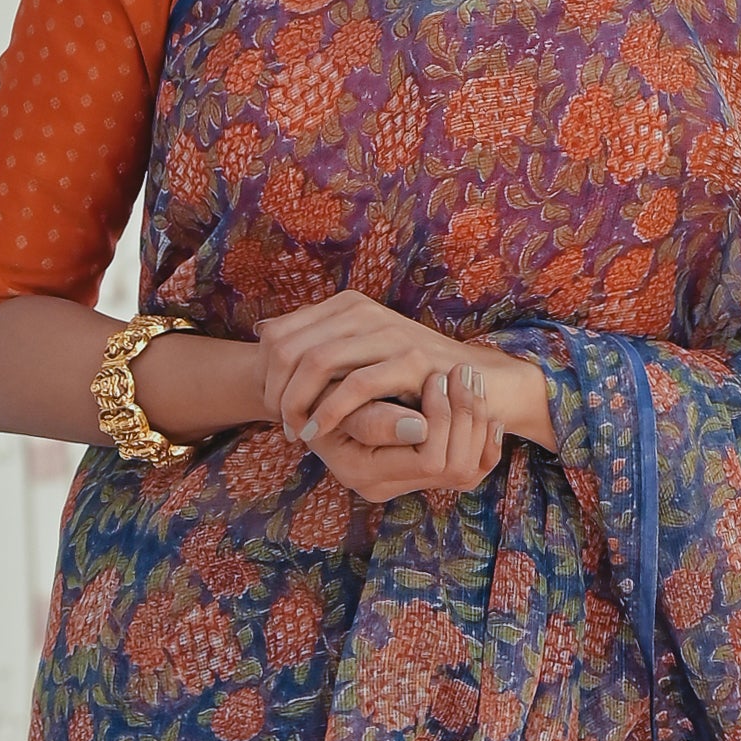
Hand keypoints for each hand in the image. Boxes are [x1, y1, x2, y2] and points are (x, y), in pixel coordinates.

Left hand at [255, 292, 550, 505]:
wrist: (478, 380)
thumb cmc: (413, 374)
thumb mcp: (359, 351)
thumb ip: (316, 341)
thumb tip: (262, 331)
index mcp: (347, 306)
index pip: (280, 334)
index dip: (266, 374)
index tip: (273, 407)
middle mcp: (363, 312)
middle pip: (289, 349)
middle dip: (276, 393)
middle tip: (284, 426)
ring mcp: (388, 333)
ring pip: (316, 363)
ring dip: (298, 404)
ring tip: (299, 433)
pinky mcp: (411, 360)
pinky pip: (355, 385)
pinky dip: (330, 412)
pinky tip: (321, 432)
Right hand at [315, 362, 511, 506]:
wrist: (318, 397)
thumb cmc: (320, 391)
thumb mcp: (336, 400)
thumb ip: (372, 419)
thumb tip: (420, 428)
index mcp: (364, 474)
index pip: (430, 461)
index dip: (440, 418)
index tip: (437, 377)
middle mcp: (388, 486)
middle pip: (457, 468)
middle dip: (466, 417)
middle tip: (462, 372)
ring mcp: (408, 482)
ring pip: (469, 470)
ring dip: (478, 422)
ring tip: (470, 380)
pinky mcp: (425, 472)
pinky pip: (473, 471)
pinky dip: (487, 444)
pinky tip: (489, 416)